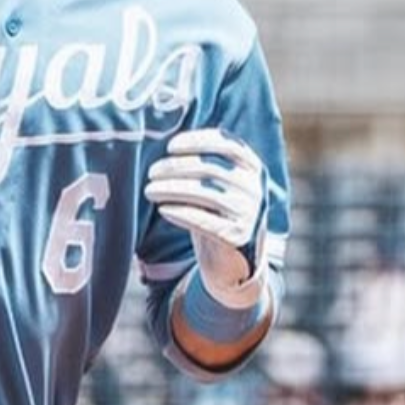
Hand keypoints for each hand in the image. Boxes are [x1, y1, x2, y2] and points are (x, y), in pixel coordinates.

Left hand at [145, 128, 269, 307]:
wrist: (235, 263)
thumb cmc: (217, 216)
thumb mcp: (217, 187)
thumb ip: (204, 165)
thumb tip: (167, 145)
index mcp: (252, 168)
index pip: (227, 145)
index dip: (198, 141)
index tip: (170, 147)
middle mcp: (254, 188)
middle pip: (211, 169)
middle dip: (176, 167)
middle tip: (151, 172)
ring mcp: (249, 213)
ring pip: (205, 193)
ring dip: (172, 189)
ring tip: (150, 190)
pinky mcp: (238, 237)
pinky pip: (205, 221)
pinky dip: (181, 213)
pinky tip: (164, 210)